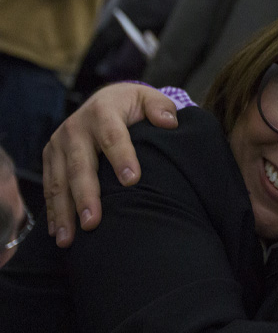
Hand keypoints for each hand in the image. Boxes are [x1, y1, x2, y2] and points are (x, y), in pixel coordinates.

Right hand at [42, 83, 177, 246]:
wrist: (103, 100)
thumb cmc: (131, 105)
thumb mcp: (147, 98)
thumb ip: (160, 107)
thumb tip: (170, 122)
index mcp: (102, 111)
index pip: (113, 136)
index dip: (122, 157)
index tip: (132, 181)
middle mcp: (75, 128)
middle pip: (80, 165)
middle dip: (86, 195)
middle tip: (93, 222)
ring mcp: (59, 144)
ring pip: (59, 181)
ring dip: (64, 211)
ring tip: (70, 238)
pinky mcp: (50, 157)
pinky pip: (50, 187)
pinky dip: (53, 211)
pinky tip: (59, 232)